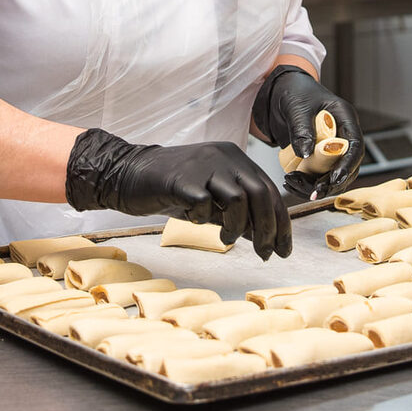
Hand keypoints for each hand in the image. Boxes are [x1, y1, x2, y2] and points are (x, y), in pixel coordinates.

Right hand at [64, 129, 291, 259]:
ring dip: (238, 226)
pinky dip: (205, 218)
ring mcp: (203, 165)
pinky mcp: (182, 179)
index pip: (269, 190)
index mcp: (234, 157)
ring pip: (239, 198)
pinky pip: (205, 203)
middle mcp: (223, 156)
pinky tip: (197, 222)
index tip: (283, 249)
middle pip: (260, 193)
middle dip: (269, 229)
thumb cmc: (173, 188)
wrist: (128, 173)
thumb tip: (266, 238)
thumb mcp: (211, 199)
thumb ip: (237, 213)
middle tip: (266, 254)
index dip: (281, 222)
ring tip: (226, 239)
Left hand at [253, 66, 363, 198]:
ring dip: (316, 186)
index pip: (355, 146)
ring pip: (333, 176)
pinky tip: (291, 183)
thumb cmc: (293, 91)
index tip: (334, 178)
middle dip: (331, 182)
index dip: (348, 165)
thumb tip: (306, 153)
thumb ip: (302, 128)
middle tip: (312, 191)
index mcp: (345, 118)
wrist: (279, 92)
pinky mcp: (318, 157)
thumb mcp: (296, 106)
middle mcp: (342, 135)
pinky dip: (306, 184)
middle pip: (348, 167)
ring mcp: (330, 148)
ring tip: (292, 183)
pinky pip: (318, 177)